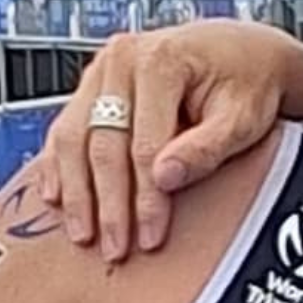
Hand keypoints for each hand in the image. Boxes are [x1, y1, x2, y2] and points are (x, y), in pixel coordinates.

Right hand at [50, 24, 295, 262]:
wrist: (241, 54)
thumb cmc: (247, 85)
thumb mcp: (242, 118)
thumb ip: (206, 147)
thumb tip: (165, 177)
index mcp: (160, 60)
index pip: (143, 146)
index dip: (144, 198)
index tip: (150, 237)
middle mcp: (122, 59)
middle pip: (103, 144)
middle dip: (107, 204)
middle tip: (114, 248)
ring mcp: (101, 71)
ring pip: (73, 137)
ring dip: (75, 190)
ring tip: (82, 234)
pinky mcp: (92, 86)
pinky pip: (64, 129)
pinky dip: (57, 165)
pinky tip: (56, 197)